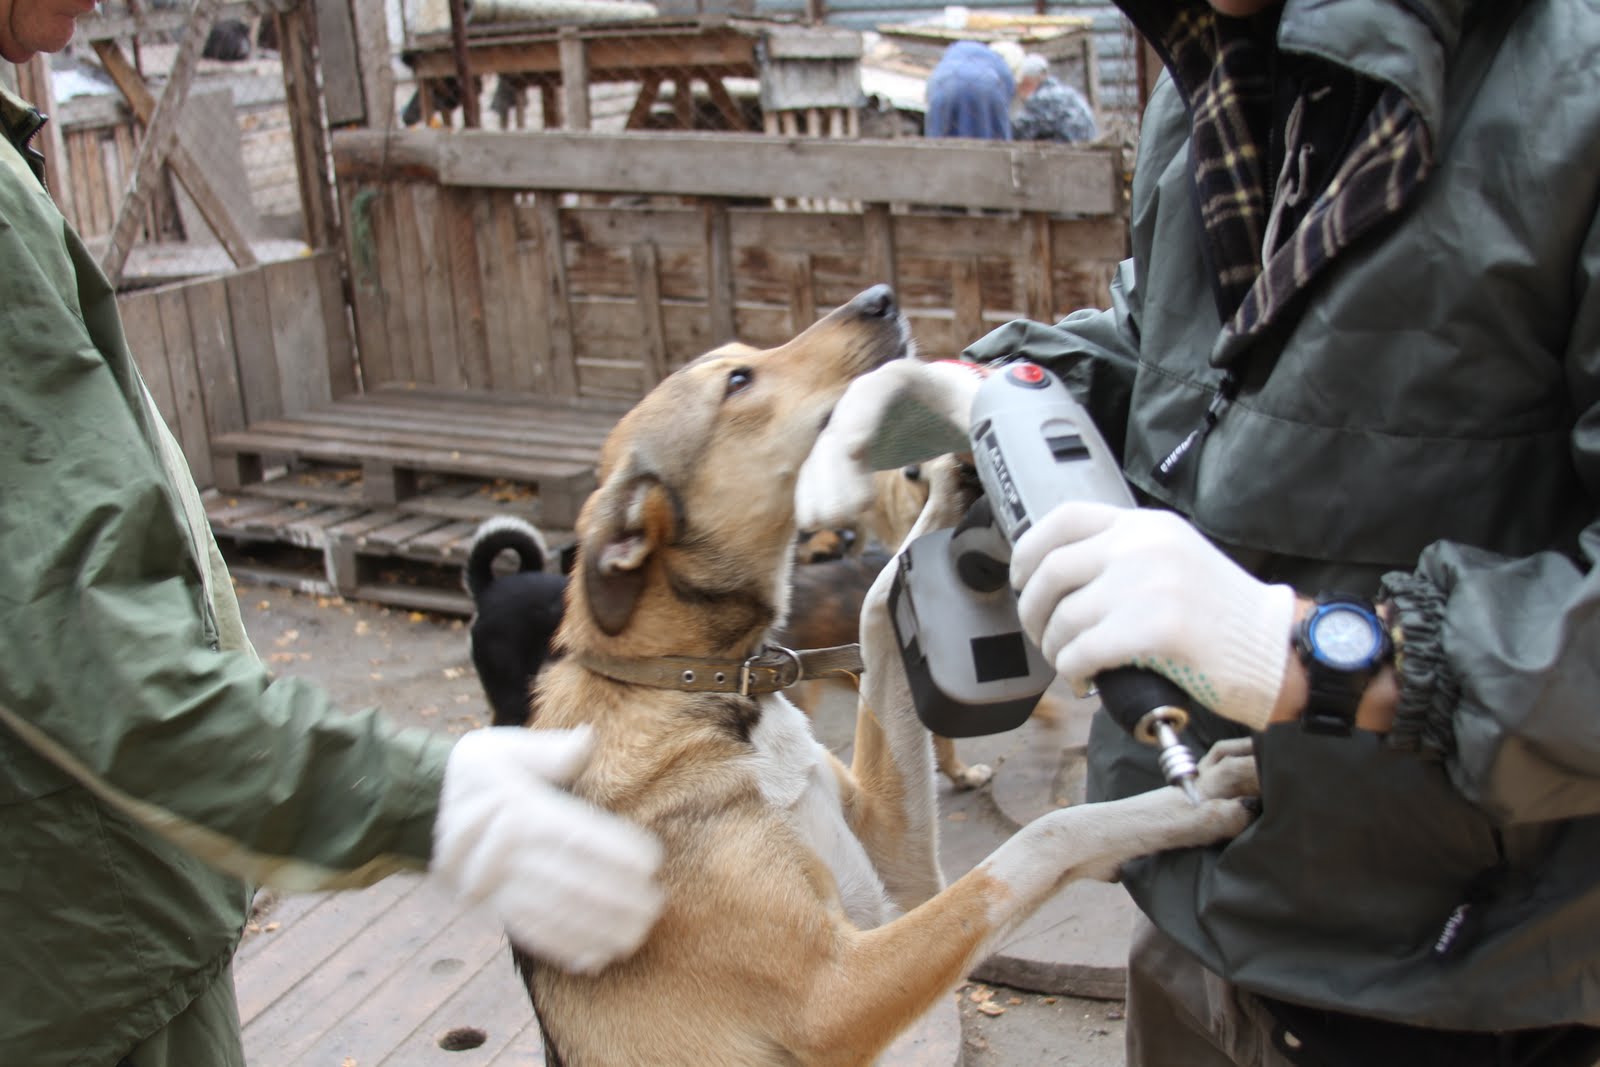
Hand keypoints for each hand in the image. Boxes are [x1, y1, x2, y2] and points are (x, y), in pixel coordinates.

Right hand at [431, 727, 664, 972]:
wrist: (424, 805)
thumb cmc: (481, 769)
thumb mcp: (504, 747)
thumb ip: (548, 751)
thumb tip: (586, 740)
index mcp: (515, 807)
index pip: (573, 833)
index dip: (614, 850)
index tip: (650, 862)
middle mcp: (505, 850)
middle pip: (568, 879)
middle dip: (615, 897)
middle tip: (654, 908)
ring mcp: (494, 884)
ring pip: (551, 912)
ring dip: (596, 929)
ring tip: (633, 938)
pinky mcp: (490, 906)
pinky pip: (527, 931)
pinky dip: (562, 947)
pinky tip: (595, 958)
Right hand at [796, 358, 986, 531]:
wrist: (946, 406)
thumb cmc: (967, 408)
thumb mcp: (982, 411)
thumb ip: (990, 422)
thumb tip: (1008, 444)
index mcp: (900, 380)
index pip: (872, 395)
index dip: (860, 423)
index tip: (854, 453)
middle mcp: (865, 398)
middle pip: (840, 430)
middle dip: (837, 472)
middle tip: (849, 514)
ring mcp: (849, 421)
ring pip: (823, 452)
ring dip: (819, 488)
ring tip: (825, 524)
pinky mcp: (842, 447)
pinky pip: (820, 468)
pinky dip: (813, 493)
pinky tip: (812, 521)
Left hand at [1010, 502, 1296, 730]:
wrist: (1276, 648)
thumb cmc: (1223, 616)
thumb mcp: (1174, 558)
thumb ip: (1124, 555)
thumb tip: (1057, 580)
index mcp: (1144, 525)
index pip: (1062, 519)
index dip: (1028, 552)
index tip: (1022, 581)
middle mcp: (1142, 546)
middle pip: (1050, 572)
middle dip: (1033, 612)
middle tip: (1043, 636)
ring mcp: (1148, 585)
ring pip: (1063, 618)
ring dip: (1055, 649)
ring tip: (1070, 664)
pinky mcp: (1154, 629)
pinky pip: (1081, 652)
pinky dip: (1072, 671)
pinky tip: (1084, 680)